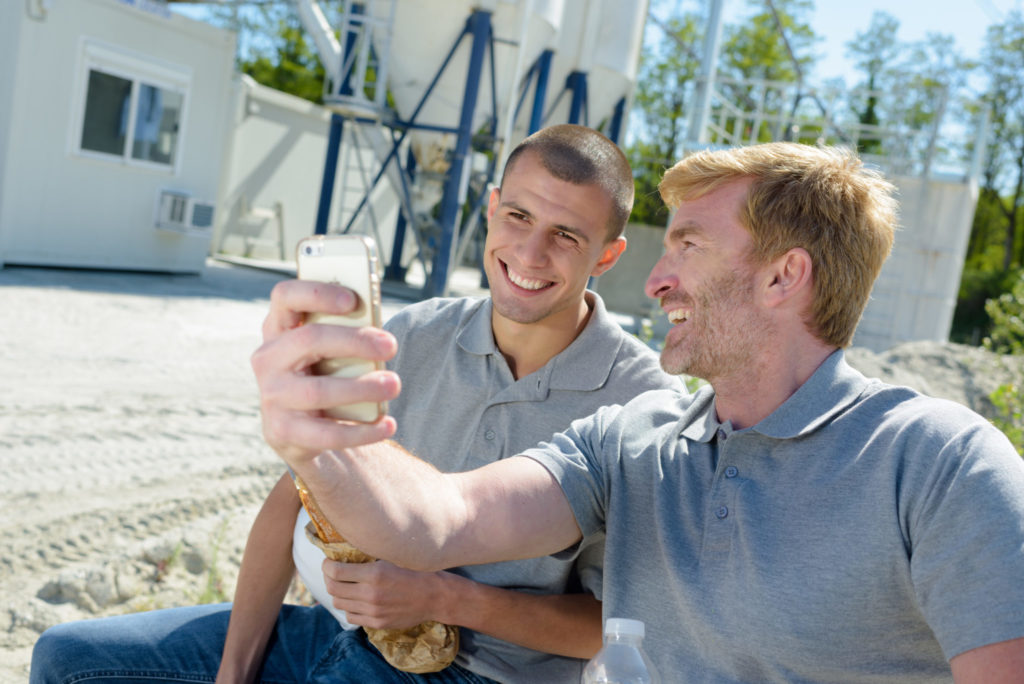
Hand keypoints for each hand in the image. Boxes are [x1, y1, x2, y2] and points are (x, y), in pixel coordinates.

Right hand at [251, 279, 401, 467]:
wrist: (300, 429)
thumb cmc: (323, 374)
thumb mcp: (328, 351)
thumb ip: (345, 336)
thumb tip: (380, 337)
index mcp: (278, 328)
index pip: (285, 297)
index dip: (317, 293)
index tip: (352, 300)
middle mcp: (268, 359)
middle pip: (309, 340)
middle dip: (354, 341)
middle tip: (390, 346)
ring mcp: (272, 396)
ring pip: (318, 391)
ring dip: (362, 388)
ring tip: (394, 385)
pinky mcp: (282, 431)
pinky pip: (326, 433)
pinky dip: (361, 431)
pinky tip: (387, 425)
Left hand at [322, 559, 450, 629]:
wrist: (435, 596)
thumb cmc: (416, 571)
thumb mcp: (393, 558)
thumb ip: (371, 558)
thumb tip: (347, 553)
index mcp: (374, 574)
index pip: (336, 572)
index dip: (326, 566)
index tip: (328, 562)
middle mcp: (371, 594)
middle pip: (333, 589)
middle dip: (328, 578)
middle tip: (331, 573)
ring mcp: (373, 611)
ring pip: (339, 604)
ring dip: (337, 593)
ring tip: (343, 586)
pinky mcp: (377, 623)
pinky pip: (351, 616)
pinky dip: (349, 607)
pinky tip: (356, 599)